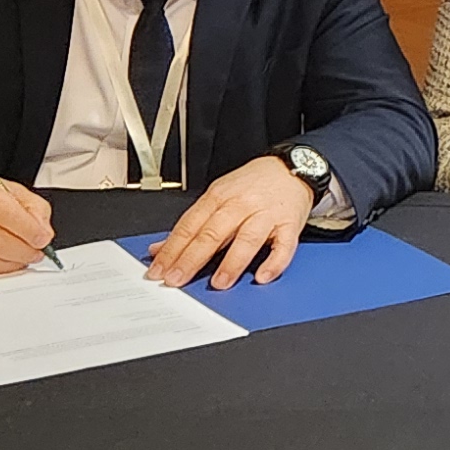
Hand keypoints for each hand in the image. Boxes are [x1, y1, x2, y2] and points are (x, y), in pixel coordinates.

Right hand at [0, 172, 54, 273]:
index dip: (28, 229)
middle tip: (38, 252)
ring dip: (13, 263)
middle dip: (24, 250)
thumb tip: (43, 232)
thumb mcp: (3, 188)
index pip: (4, 212)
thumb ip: (30, 206)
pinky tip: (6, 262)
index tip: (43, 238)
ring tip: (25, 257)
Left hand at [150, 153, 313, 287]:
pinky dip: (274, 262)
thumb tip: (159, 248)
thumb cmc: (252, 185)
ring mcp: (266, 214)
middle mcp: (241, 204)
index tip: (159, 269)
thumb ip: (191, 224)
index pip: (190, 226)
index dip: (172, 249)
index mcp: (218, 197)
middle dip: (192, 258)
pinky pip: (283, 246)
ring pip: (247, 238)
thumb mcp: (217, 196)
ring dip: (232, 262)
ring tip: (218, 283)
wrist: (290, 167)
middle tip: (177, 279)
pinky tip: (263, 276)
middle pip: (213, 233)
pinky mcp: (289, 224)